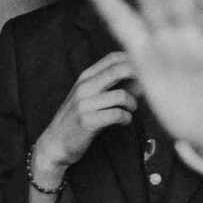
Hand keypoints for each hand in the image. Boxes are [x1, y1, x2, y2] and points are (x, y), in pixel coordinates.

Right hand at [34, 52, 136, 181]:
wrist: (55, 143)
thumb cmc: (77, 119)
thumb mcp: (88, 97)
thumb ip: (109, 86)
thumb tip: (141, 80)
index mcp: (85, 78)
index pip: (112, 58)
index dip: (132, 60)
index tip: (144, 70)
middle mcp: (84, 87)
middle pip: (118, 70)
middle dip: (138, 76)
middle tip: (148, 87)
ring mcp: (85, 104)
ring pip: (121, 95)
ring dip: (133, 104)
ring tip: (130, 110)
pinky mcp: (88, 122)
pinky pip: (117, 114)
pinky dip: (126, 118)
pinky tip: (124, 121)